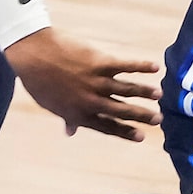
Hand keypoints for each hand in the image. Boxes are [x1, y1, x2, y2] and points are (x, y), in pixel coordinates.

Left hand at [7, 28, 159, 140]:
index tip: (140, 137)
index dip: (125, 132)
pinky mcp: (100, 62)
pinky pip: (125, 66)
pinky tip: (155, 68)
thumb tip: (70, 132)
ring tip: (158, 95)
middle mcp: (91, 101)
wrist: (33, 56)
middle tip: (158, 120)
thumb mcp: (51, 105)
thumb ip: (66, 118)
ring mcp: (96, 82)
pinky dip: (140, 67)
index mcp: (80, 114)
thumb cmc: (39, 81)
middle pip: (121, 110)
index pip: (107, 126)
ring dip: (144, 93)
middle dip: (141, 116)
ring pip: (127, 90)